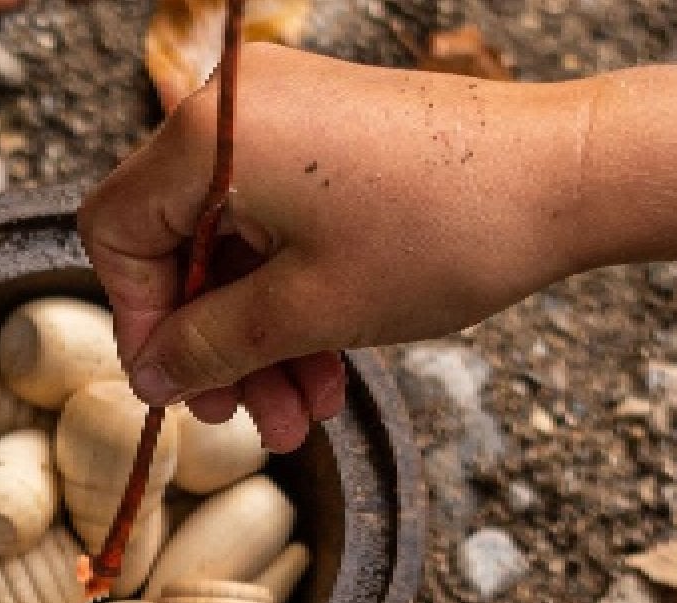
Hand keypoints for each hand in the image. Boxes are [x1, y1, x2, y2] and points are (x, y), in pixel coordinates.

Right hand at [77, 45, 590, 449]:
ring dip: (259, 340)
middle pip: (176, 246)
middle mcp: (235, 112)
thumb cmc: (438, 232)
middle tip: (243, 415)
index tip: (178, 384)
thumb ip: (208, 346)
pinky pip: (280, 229)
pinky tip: (327, 368)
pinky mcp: (330, 138)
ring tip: (302, 411)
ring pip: (234, 251)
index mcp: (208, 137)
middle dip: (211, 344)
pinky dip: (293, 300)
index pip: (116, 234)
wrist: (560, 180)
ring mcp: (286, 121)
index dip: (139, 321)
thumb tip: (152, 374)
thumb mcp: (304, 314)